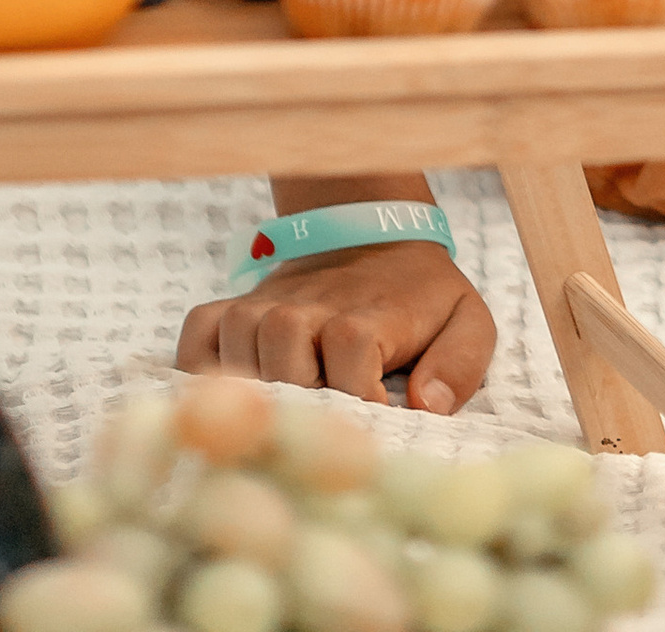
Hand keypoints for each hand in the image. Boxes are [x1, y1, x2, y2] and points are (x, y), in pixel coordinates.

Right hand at [175, 243, 495, 406]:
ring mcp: (267, 302)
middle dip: (300, 398)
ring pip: (238, 341)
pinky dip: (199, 365)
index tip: (374, 427)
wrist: (374, 234)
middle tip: (316, 429)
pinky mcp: (237, 305)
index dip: (360, 398)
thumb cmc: (421, 294)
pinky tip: (226, 395)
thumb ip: (460, 363)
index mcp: (368, 312)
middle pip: (283, 348)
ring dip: (254, 386)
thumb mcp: (466, 319)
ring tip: (277, 417)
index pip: (350, 350)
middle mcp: (310, 303)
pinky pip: (198, 333)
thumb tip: (425, 406)